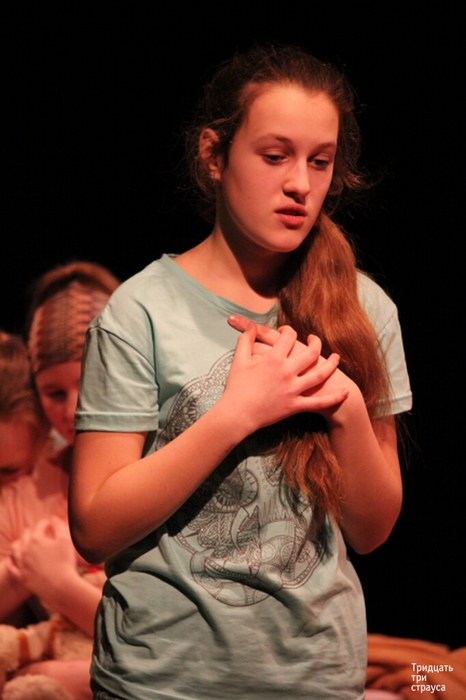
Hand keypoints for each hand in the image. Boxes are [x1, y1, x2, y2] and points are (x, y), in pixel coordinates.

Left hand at [8, 517, 78, 603]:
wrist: (60, 586)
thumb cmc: (65, 562)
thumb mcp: (65, 540)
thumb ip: (59, 525)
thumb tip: (53, 518)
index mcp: (37, 539)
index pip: (40, 525)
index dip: (47, 523)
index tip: (52, 525)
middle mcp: (26, 549)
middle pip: (26, 534)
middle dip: (33, 531)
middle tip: (41, 532)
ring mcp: (22, 563)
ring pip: (15, 549)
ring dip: (20, 543)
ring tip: (26, 543)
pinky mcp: (22, 576)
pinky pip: (11, 567)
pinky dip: (11, 561)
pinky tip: (12, 558)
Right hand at [222, 318, 347, 432]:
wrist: (237, 414)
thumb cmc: (236, 387)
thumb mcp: (239, 359)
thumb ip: (246, 339)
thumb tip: (253, 326)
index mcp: (273, 359)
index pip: (289, 337)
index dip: (289, 331)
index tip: (287, 332)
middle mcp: (287, 372)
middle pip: (310, 353)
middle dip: (316, 343)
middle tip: (315, 339)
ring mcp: (293, 389)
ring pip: (319, 375)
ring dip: (331, 365)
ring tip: (337, 358)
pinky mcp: (295, 405)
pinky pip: (318, 403)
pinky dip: (333, 398)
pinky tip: (345, 393)